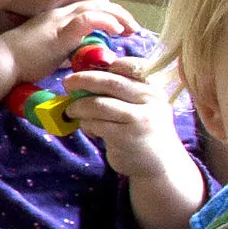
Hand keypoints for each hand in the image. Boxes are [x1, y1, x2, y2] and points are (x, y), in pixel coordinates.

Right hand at [2, 0, 139, 76]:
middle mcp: (61, 14)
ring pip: (95, 8)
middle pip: (97, 5)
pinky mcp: (59, 31)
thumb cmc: (22, 61)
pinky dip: (105, 22)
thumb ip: (66, 53)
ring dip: (117, 16)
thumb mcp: (50, 55)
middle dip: (119, 14)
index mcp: (59, 19)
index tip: (124, 29)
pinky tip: (116, 31)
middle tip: (135, 27)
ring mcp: (60, 21)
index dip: (110, 16)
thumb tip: (80, 59)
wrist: (3, 62)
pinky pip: (87, 21)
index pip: (90, 10)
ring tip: (131, 28)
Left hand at [57, 57, 185, 177]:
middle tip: (67, 83)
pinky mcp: (125, 136)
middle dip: (83, 80)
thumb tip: (87, 76)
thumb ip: (125, 90)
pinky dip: (86, 124)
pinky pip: (95, 123)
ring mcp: (139, 118)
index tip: (90, 68)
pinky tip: (88, 129)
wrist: (159, 163)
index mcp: (153, 87)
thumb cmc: (144, 130)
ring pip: (98, 104)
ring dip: (78, 106)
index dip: (108, 65)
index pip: (132, 66)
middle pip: (109, 82)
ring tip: (72, 111)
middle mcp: (150, 99)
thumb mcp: (144, 105)